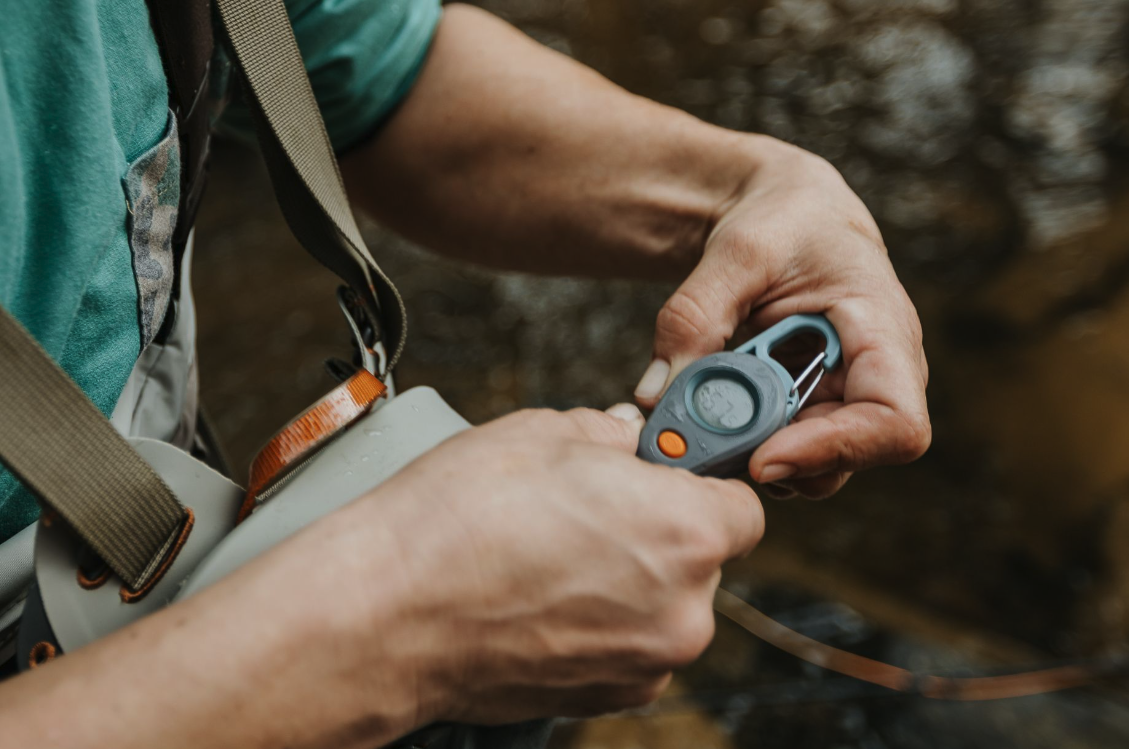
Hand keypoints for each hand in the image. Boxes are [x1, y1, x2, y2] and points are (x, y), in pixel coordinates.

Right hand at [343, 406, 763, 726]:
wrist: (387, 613)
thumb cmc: (455, 521)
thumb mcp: (540, 433)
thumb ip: (608, 433)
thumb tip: (626, 439)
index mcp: (684, 531)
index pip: (740, 501)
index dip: (699, 481)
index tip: (664, 473)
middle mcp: (683, 607)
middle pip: (701, 558)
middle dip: (656, 530)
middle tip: (586, 508)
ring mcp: (647, 662)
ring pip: (663, 604)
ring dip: (626, 580)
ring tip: (547, 555)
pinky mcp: (609, 696)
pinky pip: (627, 645)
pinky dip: (598, 623)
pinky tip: (538, 596)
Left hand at [634, 139, 930, 498]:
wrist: (786, 212)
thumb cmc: (783, 219)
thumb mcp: (738, 250)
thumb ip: (696, 315)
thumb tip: (656, 393)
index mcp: (885, 332)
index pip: (895, 424)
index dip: (835, 451)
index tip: (764, 456)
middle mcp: (877, 377)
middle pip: (847, 458)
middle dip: (773, 457)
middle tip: (702, 443)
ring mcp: (844, 399)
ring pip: (810, 464)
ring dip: (750, 452)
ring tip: (698, 418)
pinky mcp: (810, 409)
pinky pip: (781, 445)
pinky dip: (739, 440)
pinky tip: (704, 411)